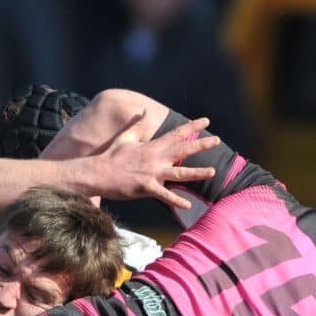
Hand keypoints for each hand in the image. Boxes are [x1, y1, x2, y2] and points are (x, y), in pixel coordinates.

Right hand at [97, 114, 220, 208]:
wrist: (98, 173)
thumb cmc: (111, 156)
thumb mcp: (125, 137)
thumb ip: (137, 125)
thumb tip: (144, 110)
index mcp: (152, 146)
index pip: (176, 134)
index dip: (192, 126)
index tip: (206, 120)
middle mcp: (155, 158)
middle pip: (182, 150)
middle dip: (201, 145)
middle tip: (217, 140)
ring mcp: (151, 173)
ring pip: (179, 173)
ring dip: (197, 173)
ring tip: (213, 171)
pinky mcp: (146, 188)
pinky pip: (164, 196)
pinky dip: (176, 201)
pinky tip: (188, 205)